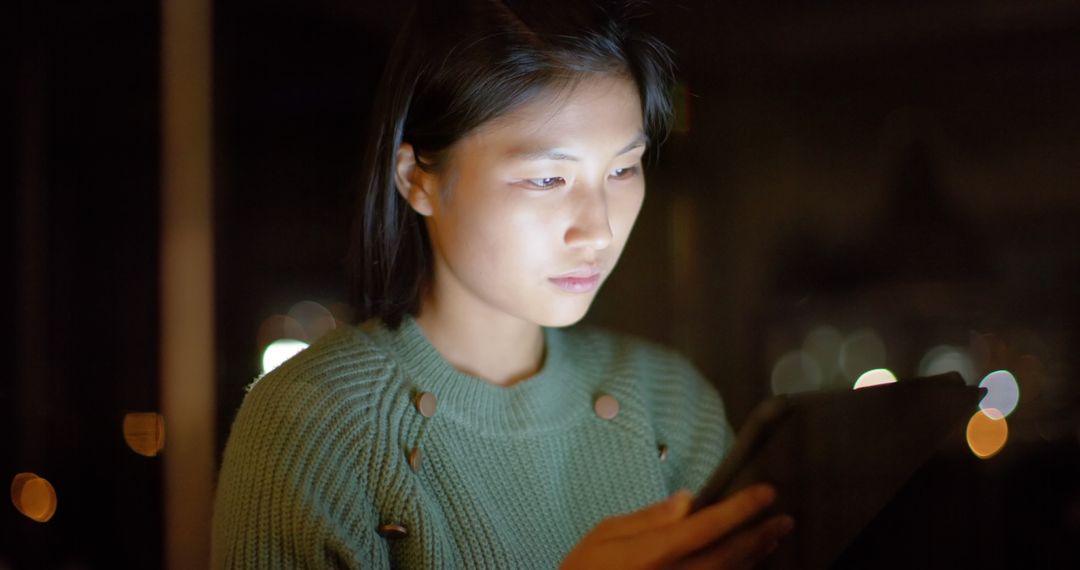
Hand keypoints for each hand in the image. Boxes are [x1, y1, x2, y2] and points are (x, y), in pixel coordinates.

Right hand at [560, 484, 793, 569]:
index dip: (741, 509)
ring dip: (755, 557)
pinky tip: (748, 563)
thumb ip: (647, 519)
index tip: (767, 492)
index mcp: (651, 555)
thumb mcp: (604, 535)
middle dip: (760, 535)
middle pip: (728, 556)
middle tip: (784, 518)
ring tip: (773, 537)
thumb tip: (688, 500)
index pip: (706, 527)